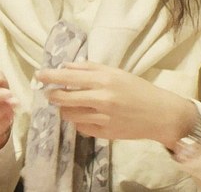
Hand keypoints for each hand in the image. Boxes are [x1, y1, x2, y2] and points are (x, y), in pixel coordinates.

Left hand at [37, 62, 195, 147]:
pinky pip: (81, 127)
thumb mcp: (115, 72)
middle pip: (63, 98)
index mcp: (104, 80)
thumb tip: (65, 66)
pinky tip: (85, 115)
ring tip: (69, 104)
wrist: (161, 115)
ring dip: (64, 109)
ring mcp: (102, 118)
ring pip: (69, 115)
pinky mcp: (105, 133)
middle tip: (50, 93)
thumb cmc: (138, 89)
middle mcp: (101, 99)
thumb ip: (89, 68)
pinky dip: (78, 121)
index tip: (38, 75)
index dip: (49, 76)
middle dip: (52, 95)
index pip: (68, 77)